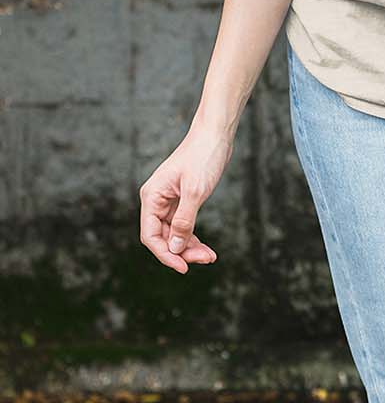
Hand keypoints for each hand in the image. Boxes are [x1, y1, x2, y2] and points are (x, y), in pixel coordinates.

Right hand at [138, 119, 232, 271]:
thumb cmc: (204, 156)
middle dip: (182, 252)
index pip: (150, 235)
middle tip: (206, 259)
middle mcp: (156, 200)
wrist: (215, 135)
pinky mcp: (182, 200)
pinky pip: (182, 226)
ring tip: (210, 256)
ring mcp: (169, 201)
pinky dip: (193, 238)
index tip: (184, 268)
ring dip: (189, 247)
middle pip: (162, 237)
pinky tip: (206, 248)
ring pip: (173, 234)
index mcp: (152, 197)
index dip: (165, 254)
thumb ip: (184, 221)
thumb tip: (174, 248)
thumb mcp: (196, 191)